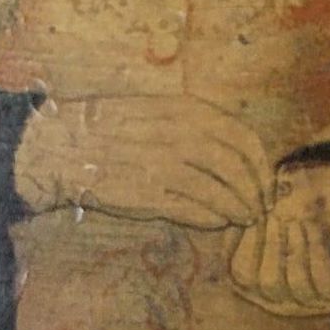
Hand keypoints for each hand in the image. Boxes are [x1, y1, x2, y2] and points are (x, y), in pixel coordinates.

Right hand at [13, 94, 271, 230]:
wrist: (64, 146)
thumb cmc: (113, 126)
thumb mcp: (158, 109)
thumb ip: (196, 124)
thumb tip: (235, 150)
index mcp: (187, 111)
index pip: (244, 140)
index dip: (261, 166)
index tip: (265, 180)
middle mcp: (182, 138)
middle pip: (238, 172)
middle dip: (256, 193)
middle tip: (260, 206)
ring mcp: (166, 169)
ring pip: (222, 196)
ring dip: (239, 210)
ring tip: (244, 217)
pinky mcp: (150, 197)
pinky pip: (195, 213)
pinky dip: (214, 220)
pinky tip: (218, 221)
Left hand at [229, 159, 329, 315]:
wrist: (305, 191)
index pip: (328, 288)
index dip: (319, 256)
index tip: (314, 222)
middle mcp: (307, 301)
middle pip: (293, 289)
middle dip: (292, 249)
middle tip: (293, 215)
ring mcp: (273, 295)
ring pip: (264, 282)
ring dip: (267, 245)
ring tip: (273, 214)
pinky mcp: (246, 281)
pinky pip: (238, 269)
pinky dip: (243, 243)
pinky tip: (254, 217)